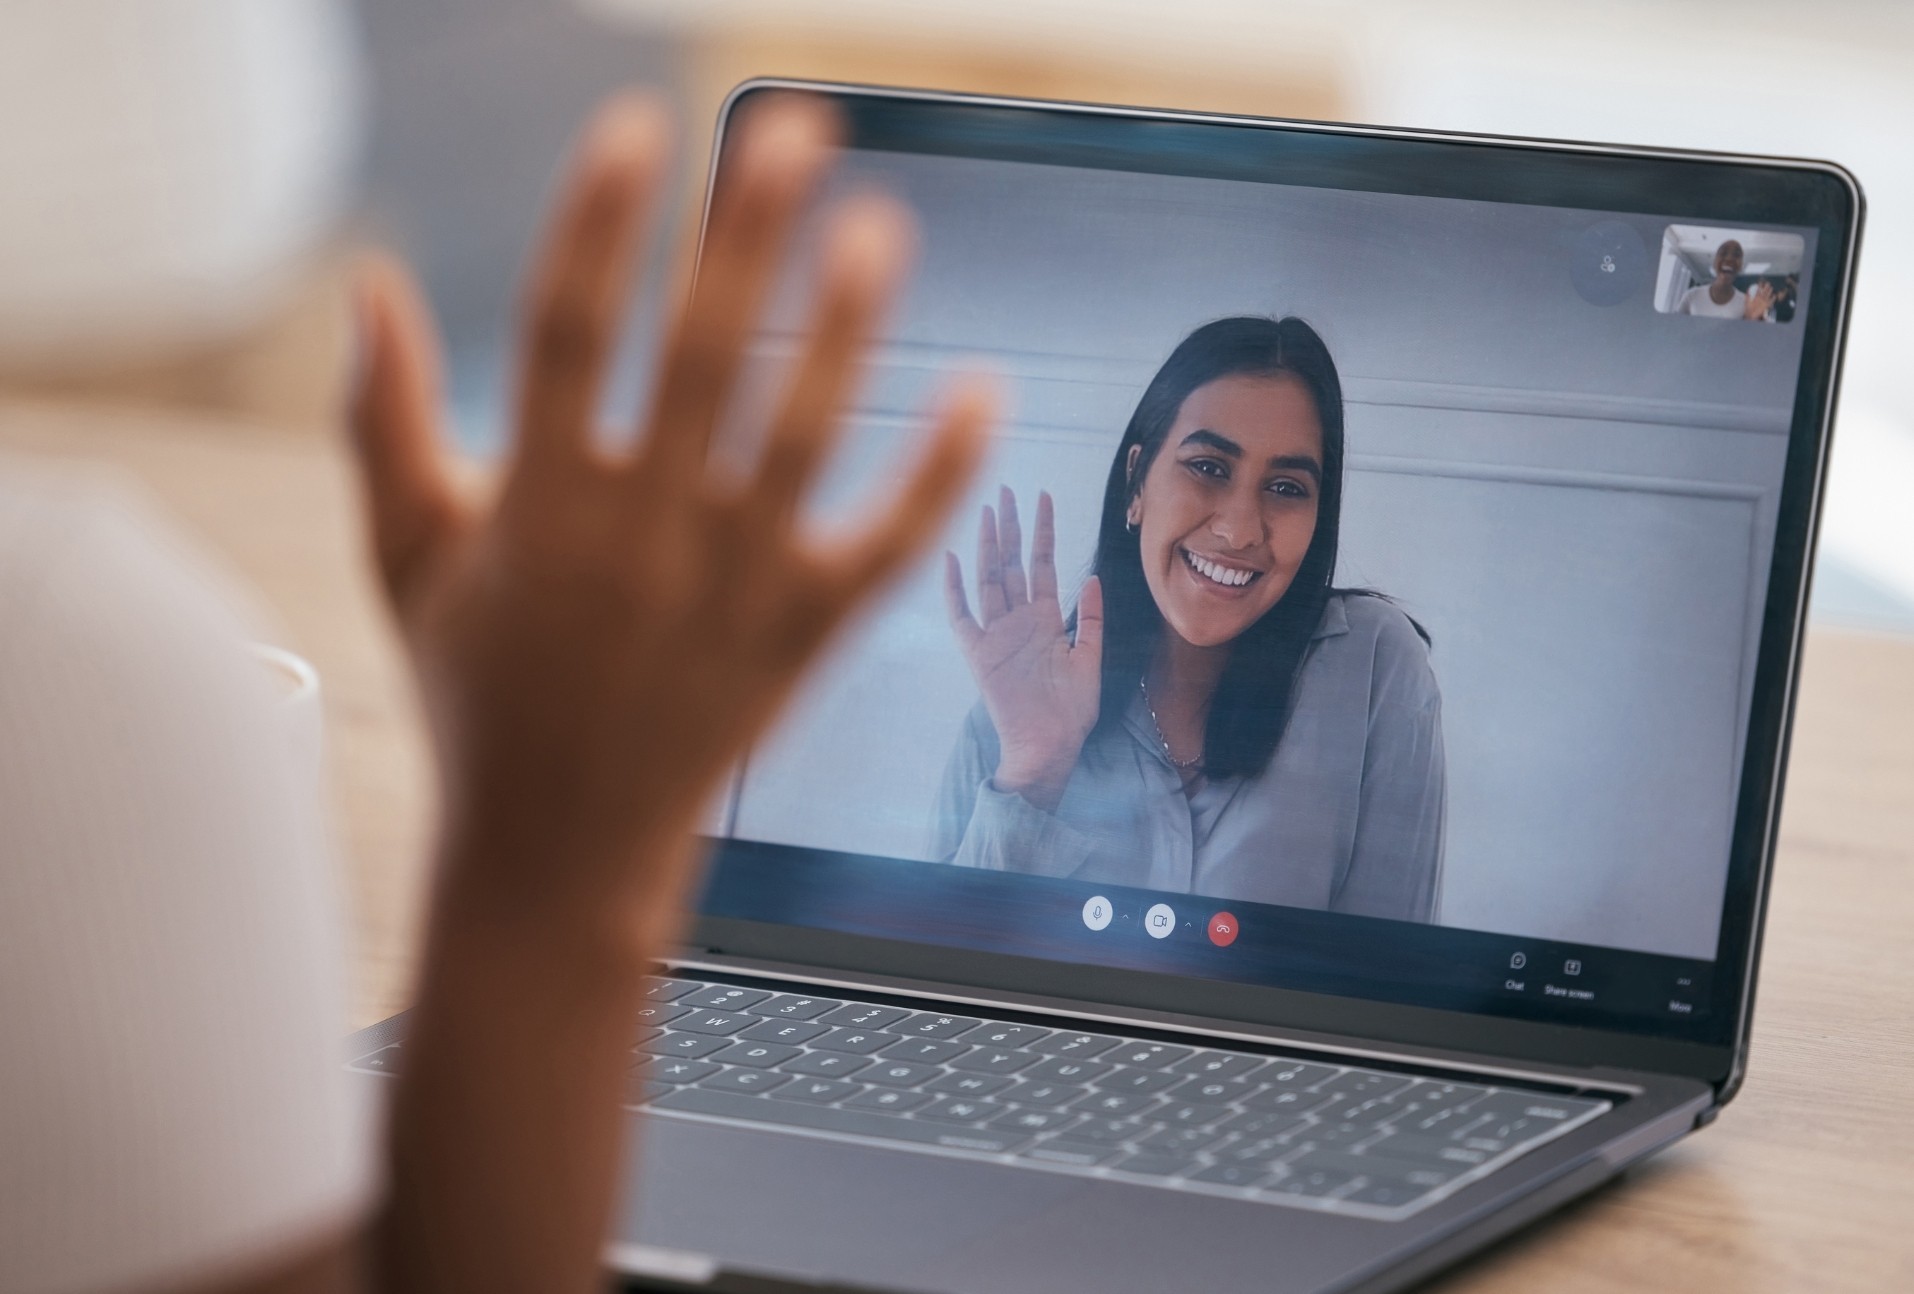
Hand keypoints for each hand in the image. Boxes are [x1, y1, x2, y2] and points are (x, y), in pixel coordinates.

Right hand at [350, 94, 992, 932]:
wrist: (556, 857)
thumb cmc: (478, 698)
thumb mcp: (407, 563)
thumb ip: (384, 422)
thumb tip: (369, 284)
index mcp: (539, 509)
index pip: (567, 334)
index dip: (600, 224)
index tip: (637, 128)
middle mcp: (642, 542)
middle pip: (703, 360)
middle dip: (746, 237)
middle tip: (793, 130)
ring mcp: (732, 592)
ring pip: (804, 438)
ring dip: (845, 330)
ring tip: (880, 228)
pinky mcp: (801, 639)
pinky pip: (887, 546)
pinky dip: (940, 474)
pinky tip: (983, 389)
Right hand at [944, 487, 1102, 810]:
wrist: (1049, 748)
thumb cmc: (1071, 714)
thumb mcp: (1091, 660)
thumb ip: (1090, 619)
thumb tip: (1091, 577)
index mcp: (1044, 620)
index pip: (1041, 564)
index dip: (1043, 531)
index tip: (1044, 497)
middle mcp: (1017, 621)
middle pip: (1010, 563)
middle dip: (1010, 526)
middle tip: (1006, 490)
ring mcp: (996, 635)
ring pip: (989, 580)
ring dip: (988, 546)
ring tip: (987, 511)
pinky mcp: (978, 655)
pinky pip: (962, 616)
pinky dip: (956, 589)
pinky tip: (954, 559)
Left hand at [1745, 280, 1776, 319]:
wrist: (1750, 315)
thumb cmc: (1748, 309)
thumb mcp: (1747, 301)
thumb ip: (1748, 296)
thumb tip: (1748, 289)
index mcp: (1756, 297)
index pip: (1759, 290)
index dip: (1760, 286)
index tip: (1761, 281)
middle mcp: (1761, 299)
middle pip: (1764, 292)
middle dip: (1766, 288)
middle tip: (1768, 283)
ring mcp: (1763, 302)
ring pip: (1767, 295)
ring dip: (1769, 292)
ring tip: (1771, 287)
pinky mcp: (1766, 305)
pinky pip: (1770, 302)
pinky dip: (1772, 299)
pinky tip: (1774, 295)